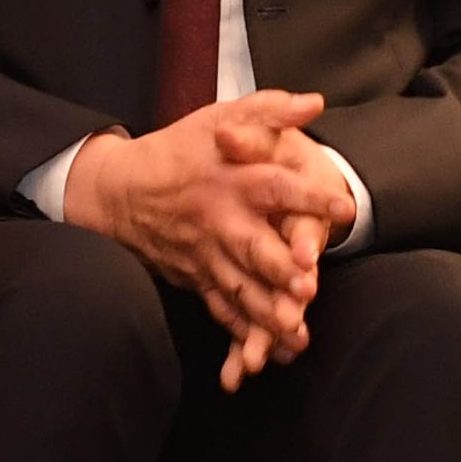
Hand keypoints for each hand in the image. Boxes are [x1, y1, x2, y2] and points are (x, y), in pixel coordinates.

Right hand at [60, 91, 360, 385]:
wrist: (118, 191)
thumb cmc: (180, 150)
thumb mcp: (220, 118)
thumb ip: (269, 111)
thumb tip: (315, 103)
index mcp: (232, 178)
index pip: (276, 185)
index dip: (309, 194)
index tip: (342, 205)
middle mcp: (221, 219)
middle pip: (254, 247)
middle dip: (280, 270)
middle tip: (307, 288)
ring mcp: (207, 254)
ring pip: (240, 288)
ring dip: (266, 314)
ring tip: (295, 335)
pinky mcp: (197, 279)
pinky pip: (220, 311)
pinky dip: (240, 335)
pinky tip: (261, 359)